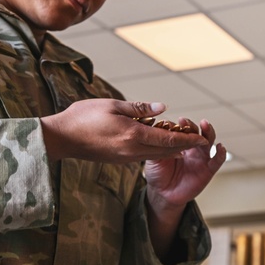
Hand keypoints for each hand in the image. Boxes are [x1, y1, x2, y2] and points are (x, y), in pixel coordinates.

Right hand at [39, 99, 210, 163]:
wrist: (61, 138)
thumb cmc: (83, 117)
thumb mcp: (112, 105)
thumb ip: (139, 108)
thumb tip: (162, 108)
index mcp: (133, 135)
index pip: (168, 139)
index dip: (187, 139)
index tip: (202, 138)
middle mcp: (133, 150)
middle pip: (167, 150)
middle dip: (185, 146)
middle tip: (200, 140)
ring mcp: (126, 157)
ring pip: (157, 155)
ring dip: (172, 149)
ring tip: (186, 141)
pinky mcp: (120, 159)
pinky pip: (145, 155)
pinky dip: (158, 150)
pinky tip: (163, 144)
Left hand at [144, 117, 225, 208]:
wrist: (163, 194)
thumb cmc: (158, 174)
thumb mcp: (154, 158)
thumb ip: (158, 146)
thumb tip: (158, 131)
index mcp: (179, 143)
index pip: (182, 130)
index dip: (177, 126)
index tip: (170, 123)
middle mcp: (192, 148)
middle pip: (196, 133)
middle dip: (192, 125)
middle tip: (185, 121)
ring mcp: (201, 158)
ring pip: (209, 141)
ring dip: (208, 132)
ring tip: (205, 125)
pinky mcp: (208, 170)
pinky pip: (217, 160)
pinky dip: (221, 153)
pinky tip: (220, 147)